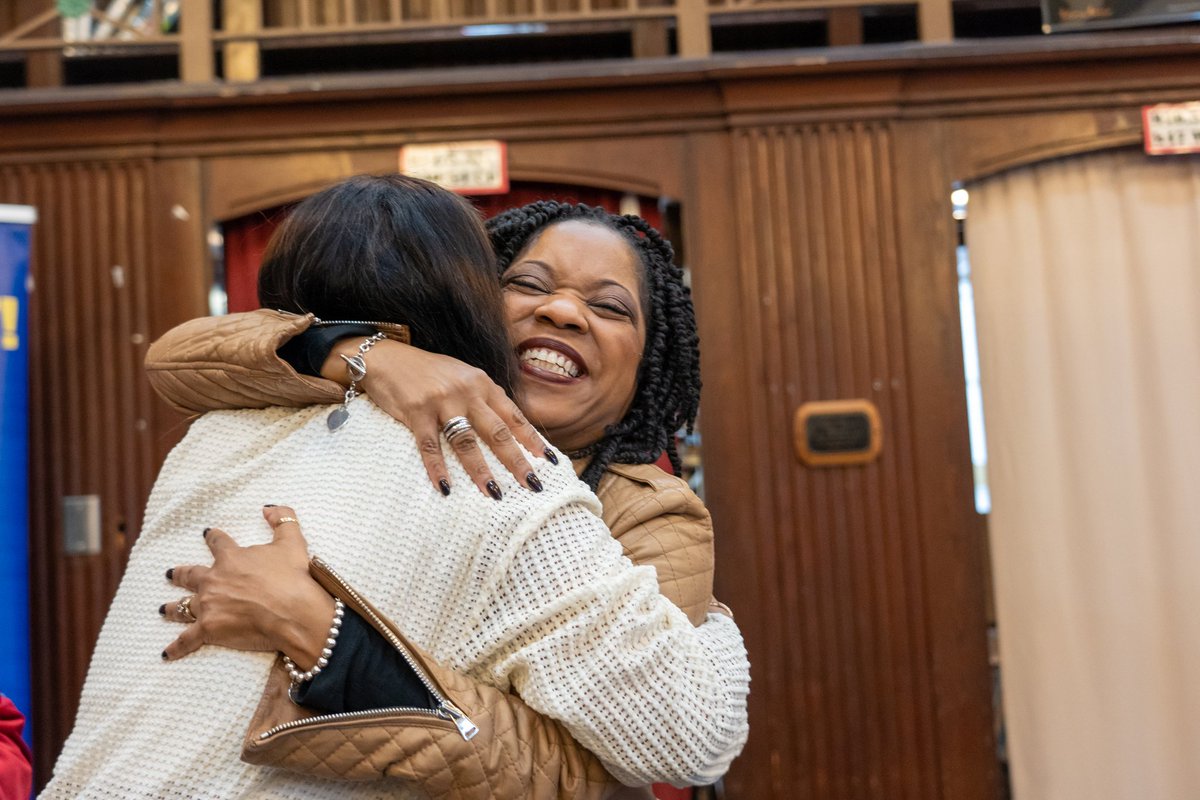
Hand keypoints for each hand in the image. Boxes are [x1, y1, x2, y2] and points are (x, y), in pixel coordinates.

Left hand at [160, 505, 334, 666]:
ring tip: (162, 609)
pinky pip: (187, 639)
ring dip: (171, 608)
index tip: (207, 533)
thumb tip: (269, 508)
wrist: (293, 611)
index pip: (218, 542)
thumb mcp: (292, 541)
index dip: (213, 537)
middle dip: (180, 574)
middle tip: (170, 574)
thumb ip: (282, 519)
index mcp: (231, 558)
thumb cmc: (293, 577)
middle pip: (190, 575)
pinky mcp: (209, 629)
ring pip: (182, 606)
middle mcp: (214, 580)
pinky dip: (176, 647)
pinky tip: (167, 654)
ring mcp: (208, 605)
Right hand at [324, 338, 557, 497]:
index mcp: (483, 384)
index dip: (533, 440)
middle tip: (532, 485)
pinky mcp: (416, 412)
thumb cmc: (428, 372)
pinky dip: (438, 469)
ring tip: (494, 494)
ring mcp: (442, 401)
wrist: (387, 357)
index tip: (549, 461)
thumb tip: (510, 430)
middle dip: (516, 461)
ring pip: (467, 441)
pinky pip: (430, 446)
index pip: (515, 416)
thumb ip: (484, 400)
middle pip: (498, 432)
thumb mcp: (464, 378)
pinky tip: (445, 488)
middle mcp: (467, 391)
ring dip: (481, 470)